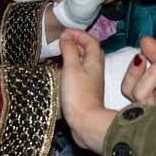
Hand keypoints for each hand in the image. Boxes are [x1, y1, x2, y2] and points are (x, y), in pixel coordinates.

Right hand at [60, 29, 115, 153]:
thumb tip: (66, 36)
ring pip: (84, 62)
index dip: (78, 33)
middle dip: (76, 42)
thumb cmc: (79, 95)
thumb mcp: (71, 68)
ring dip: (73, 55)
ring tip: (59, 54)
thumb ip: (69, 50)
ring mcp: (91, 82)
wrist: (86, 123)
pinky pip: (79, 73)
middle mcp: (96, 69)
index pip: (90, 40)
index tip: (64, 32)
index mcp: (95, 61)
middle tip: (62, 41)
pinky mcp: (85, 92)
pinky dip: (71, 67)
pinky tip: (61, 73)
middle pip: (89, 50)